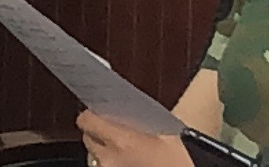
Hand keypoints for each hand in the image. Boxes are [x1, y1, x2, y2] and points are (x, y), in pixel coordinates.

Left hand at [78, 112, 193, 166]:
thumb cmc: (181, 162)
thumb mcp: (168, 136)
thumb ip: (142, 120)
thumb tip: (126, 108)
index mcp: (121, 142)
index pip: (86, 120)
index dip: (92, 114)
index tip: (99, 112)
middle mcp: (109, 159)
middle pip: (89, 138)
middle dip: (99, 133)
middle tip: (115, 132)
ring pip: (95, 156)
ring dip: (105, 151)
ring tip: (125, 151)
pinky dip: (111, 163)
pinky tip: (129, 162)